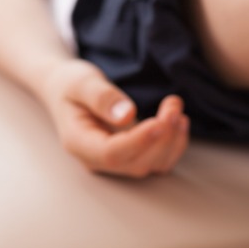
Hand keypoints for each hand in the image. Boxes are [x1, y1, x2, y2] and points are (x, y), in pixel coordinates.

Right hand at [41, 60, 189, 177]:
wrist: (68, 91)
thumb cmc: (71, 85)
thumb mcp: (80, 82)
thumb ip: (102, 97)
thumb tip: (127, 115)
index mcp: (79, 142)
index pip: (112, 154)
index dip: (139, 141)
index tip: (161, 121)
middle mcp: (97, 159)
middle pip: (137, 163)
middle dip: (163, 136)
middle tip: (174, 103)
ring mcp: (116, 160)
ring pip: (153, 165)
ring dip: (173, 140)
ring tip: (176, 107)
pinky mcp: (132, 155)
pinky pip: (160, 160)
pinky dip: (175, 144)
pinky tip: (180, 121)